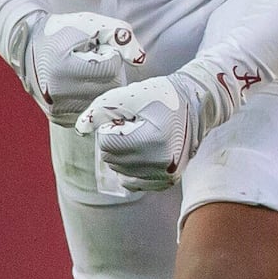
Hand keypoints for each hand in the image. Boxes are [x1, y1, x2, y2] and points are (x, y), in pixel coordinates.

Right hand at [8, 11, 147, 125]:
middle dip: (110, 71)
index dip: (110, 54)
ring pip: (103, 101)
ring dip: (103, 86)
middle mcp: (57, 94)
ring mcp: (58, 109)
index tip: (96, 49)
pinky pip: (93, 111)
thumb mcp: (91, 23)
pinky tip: (82, 85)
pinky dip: (93, 98)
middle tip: (93, 60)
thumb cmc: (63, 32)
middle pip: (110, 87)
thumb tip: (140, 60)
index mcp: (62, 68)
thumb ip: (120, 34)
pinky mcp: (60, 119)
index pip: (111, 68)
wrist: (26, 48)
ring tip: (87, 73)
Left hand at [79, 62, 246, 192]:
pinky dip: (132, 169)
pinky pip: (133, 182)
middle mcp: (161, 162)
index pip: (107, 144)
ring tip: (142, 136)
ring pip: (120, 171)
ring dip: (124, 154)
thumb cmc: (161, 96)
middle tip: (135, 127)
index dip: (111, 128)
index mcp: (153, 139)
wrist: (197, 104)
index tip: (127, 119)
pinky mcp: (168, 180)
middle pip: (112, 159)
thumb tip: (79, 130)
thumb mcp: (129, 96)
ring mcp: (166, 174)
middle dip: (116, 142)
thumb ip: (100, 110)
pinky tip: (144, 152)